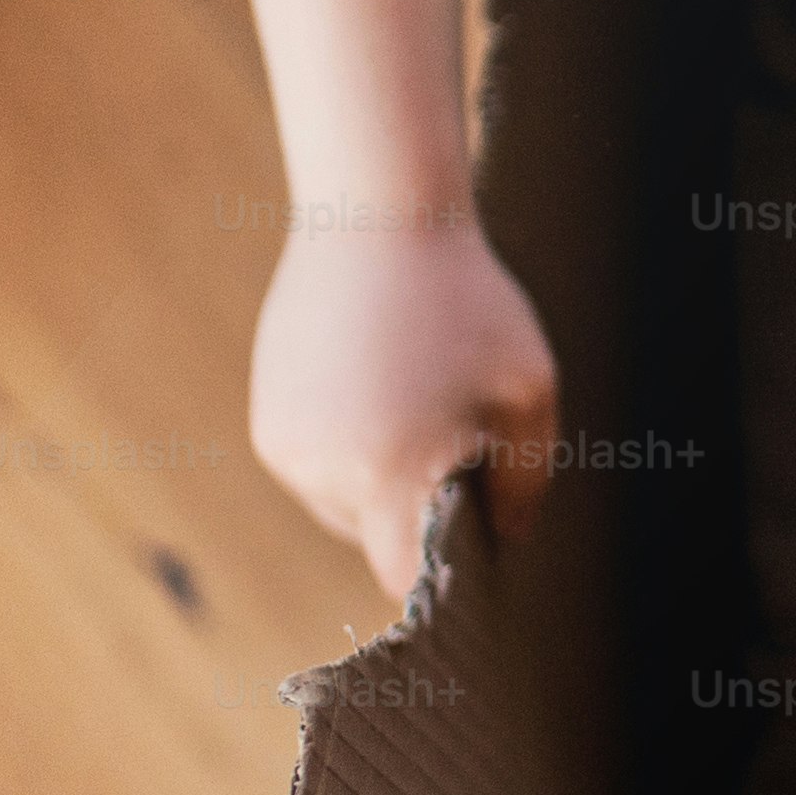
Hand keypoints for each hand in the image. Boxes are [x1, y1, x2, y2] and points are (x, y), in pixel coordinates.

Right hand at [246, 216, 559, 598]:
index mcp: (389, 474)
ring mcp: (286, 450)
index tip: (477, 549)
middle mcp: (323, 472)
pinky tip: (380, 389)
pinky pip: (320, 472)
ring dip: (384, 482)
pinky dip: (353, 451)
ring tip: (415, 402)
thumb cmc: (468, 304)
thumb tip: (507, 541)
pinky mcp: (268, 426)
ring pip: (346, 509)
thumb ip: (523, 485)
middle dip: (421, 512)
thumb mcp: (526, 394)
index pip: (407, 575)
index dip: (444, 576)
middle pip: (379, 541)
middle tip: (459, 438)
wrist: (376, 218)